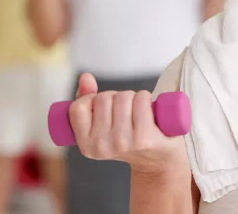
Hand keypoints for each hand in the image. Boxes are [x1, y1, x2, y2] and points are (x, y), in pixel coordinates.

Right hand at [69, 73, 183, 172]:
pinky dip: (146, 98)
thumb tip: (85, 77)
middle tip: (126, 110)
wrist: (158, 160)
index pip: (78, 107)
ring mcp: (123, 142)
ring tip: (137, 111)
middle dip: (116, 97)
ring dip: (133, 97)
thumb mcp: (103, 126)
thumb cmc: (129, 138)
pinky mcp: (144, 138)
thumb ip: (87, 101)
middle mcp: (102, 146)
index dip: (92, 99)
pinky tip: (149, 110)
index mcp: (86, 145)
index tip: (105, 106)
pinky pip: (141, 100)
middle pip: (104, 98)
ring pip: (123, 97)